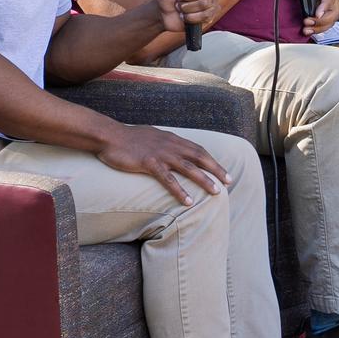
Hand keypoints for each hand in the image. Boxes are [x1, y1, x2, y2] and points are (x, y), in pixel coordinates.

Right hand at [97, 123, 231, 205]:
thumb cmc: (128, 138)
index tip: (224, 171)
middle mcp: (170, 145)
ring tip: (216, 192)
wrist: (108, 135)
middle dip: (216, 169)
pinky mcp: (148, 163)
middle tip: (229, 182)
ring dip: (204, 180)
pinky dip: (179, 190)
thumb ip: (165, 143)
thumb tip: (173, 150)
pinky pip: (168, 179)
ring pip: (188, 168)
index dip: (213, 161)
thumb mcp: (152, 137)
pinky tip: (188, 201)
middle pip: (200, 157)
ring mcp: (160, 154)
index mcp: (172, 139)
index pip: (198, 150)